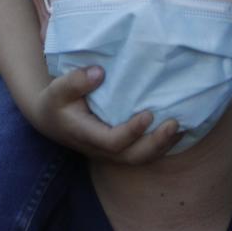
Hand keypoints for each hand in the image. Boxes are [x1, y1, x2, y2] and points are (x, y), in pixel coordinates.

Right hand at [26, 65, 182, 164]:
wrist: (50, 120)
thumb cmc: (56, 102)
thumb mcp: (57, 89)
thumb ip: (75, 81)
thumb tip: (100, 72)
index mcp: (87, 135)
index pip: (113, 141)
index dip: (132, 131)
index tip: (148, 114)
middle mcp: (101, 149)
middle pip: (133, 157)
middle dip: (156, 143)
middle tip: (175, 124)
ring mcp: (111, 152)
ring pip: (141, 158)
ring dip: (163, 145)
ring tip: (181, 127)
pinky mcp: (119, 148)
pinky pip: (143, 152)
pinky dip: (161, 144)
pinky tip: (177, 130)